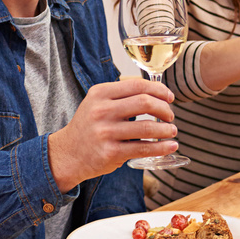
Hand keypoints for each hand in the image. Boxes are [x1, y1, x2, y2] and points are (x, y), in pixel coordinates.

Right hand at [48, 79, 177, 191]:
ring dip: (166, 129)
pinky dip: (162, 147)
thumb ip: (121, 95)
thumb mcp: (97, 103)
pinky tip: (171, 145)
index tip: (169, 97)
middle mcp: (101, 111)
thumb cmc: (89, 127)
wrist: (67, 154)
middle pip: (145, 102)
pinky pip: (144, 148)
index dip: (159, 90)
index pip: (137, 85)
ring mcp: (106, 132)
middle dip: (165, 108)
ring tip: (172, 131)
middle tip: (170, 115)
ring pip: (148, 127)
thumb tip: (157, 92)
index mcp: (100, 93)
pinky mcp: (111, 153)